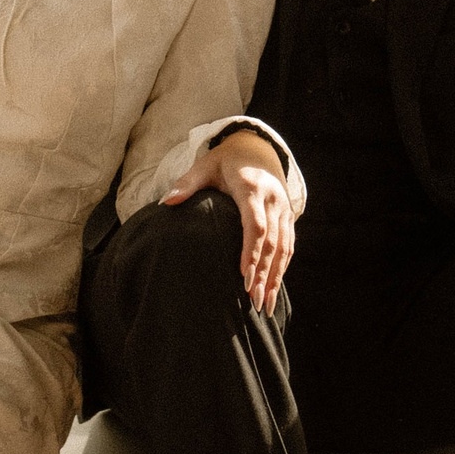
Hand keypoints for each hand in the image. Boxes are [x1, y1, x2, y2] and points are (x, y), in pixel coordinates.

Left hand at [162, 130, 294, 313]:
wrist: (257, 148)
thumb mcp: (204, 166)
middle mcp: (273, 199)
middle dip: (264, 273)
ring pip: (284, 248)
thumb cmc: (225, 161)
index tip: (243, 277)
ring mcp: (284, 209)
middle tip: (255, 302)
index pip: (255, 225)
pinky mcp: (288, 216)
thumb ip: (186, 184)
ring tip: (267, 305)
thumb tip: (165, 202)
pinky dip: (282, 269)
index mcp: (251, 187)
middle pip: (272, 242)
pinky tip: (275, 290)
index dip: (251, 252)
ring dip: (276, 277)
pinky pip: (289, 246)